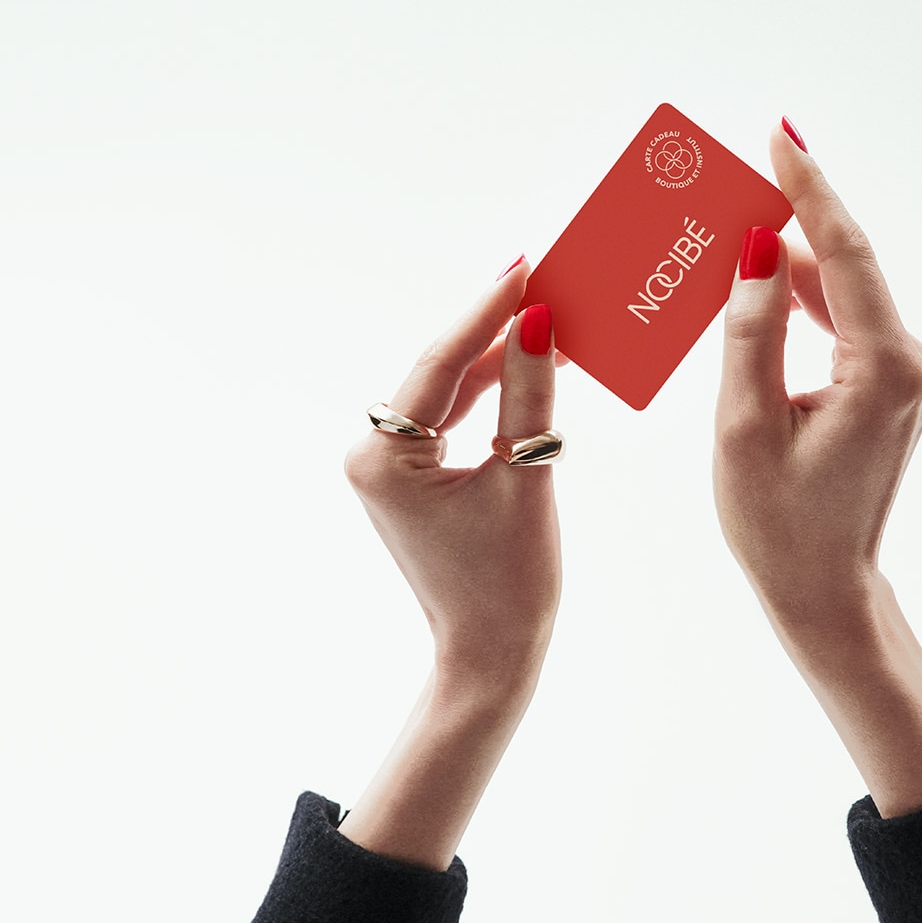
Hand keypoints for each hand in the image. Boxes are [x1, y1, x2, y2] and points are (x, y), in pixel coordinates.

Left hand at [337, 260, 561, 868]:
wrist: (491, 653)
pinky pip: (452, 417)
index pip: (440, 365)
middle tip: (544, 277)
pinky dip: (491, 392)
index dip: (486, 313)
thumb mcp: (526, 478)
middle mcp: (372, 455)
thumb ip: (530, 394)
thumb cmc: (510, 581)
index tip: (523, 269)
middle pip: (440, 371)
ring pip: (448, 390)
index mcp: (383, 459)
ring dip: (498, 358)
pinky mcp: (410, 474)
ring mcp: (387, 465)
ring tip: (549, 313)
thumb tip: (541, 321)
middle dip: (495, 328)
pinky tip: (530, 360)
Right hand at [714, 125, 921, 636]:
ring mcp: (908, 374)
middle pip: (842, 268)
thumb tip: (752, 250)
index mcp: (885, 369)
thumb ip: (749, 330)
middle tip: (726, 184)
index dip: (809, 189)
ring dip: (783, 269)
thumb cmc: (777, 523)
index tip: (780, 136)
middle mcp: (912, 362)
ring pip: (839, 295)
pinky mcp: (893, 386)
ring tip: (722, 238)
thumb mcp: (744, 426)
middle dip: (784, 224)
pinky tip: (752, 293)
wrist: (824, 587)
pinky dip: (797, 307)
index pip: (844, 253)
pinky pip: (842, 325)